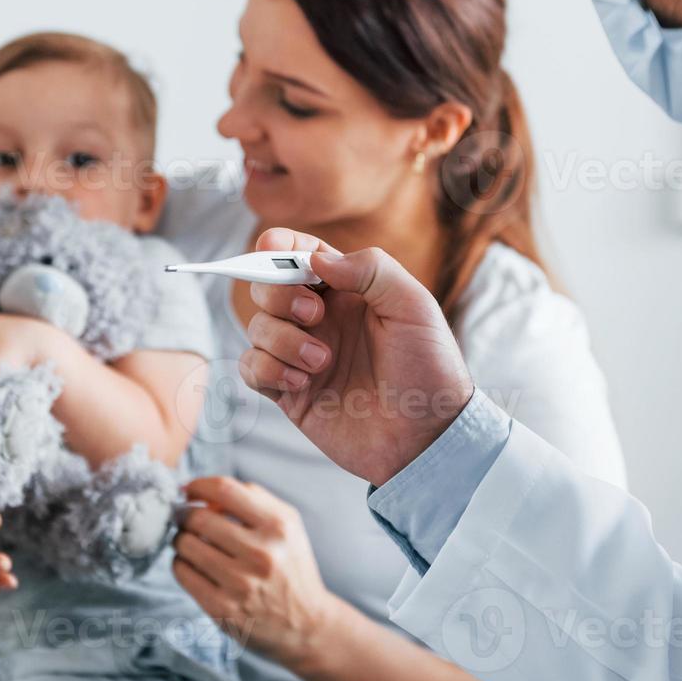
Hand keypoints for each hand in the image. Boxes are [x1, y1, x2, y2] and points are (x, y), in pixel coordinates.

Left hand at [172, 477, 343, 673]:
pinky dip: (180, 563)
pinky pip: (183, 573)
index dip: (199, 485)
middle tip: (184, 518)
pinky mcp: (222, 609)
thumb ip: (253, 498)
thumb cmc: (290, 567)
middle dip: (185, 514)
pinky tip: (192, 564)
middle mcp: (261, 554)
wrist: (306, 624)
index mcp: (278, 527)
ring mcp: (240, 584)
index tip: (189, 490)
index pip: (225, 490)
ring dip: (181, 539)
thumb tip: (205, 494)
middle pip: (198, 518)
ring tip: (190, 542)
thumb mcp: (288, 525)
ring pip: (186, 545)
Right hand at [240, 229, 473, 486]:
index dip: (279, 245)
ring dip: (281, 339)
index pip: (301, 255)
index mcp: (348, 291)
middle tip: (314, 316)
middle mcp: (319, 320)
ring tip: (322, 362)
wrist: (428, 435)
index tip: (270, 245)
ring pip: (257, 327)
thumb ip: (371, 270)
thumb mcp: (413, 306)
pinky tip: (302, 382)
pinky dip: (267, 369)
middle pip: (267, 287)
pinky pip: (251, 369)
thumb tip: (317, 259)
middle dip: (278, 295)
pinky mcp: (290, 393)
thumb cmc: (429, 367)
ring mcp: (301, 355)